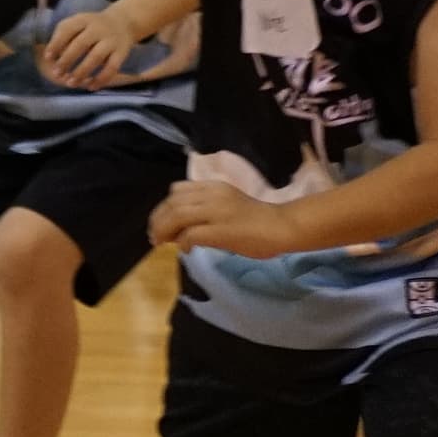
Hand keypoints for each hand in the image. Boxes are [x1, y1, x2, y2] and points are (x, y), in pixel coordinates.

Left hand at [37, 7, 139, 88]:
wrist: (123, 22)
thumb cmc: (91, 27)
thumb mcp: (77, 24)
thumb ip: (63, 36)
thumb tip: (50, 57)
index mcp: (83, 20)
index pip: (67, 30)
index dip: (56, 44)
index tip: (48, 58)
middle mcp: (98, 28)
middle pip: (81, 44)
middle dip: (67, 60)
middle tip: (57, 74)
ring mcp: (111, 40)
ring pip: (96, 57)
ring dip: (82, 72)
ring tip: (71, 83)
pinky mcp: (122, 52)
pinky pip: (112, 67)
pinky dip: (102, 78)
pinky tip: (91, 87)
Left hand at [150, 178, 291, 257]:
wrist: (283, 226)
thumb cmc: (257, 219)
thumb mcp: (227, 203)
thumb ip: (204, 208)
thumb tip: (179, 228)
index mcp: (213, 187)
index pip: (177, 190)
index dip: (164, 206)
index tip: (161, 222)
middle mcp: (212, 195)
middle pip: (172, 203)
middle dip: (157, 220)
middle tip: (154, 237)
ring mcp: (216, 211)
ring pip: (176, 216)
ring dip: (164, 231)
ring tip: (161, 243)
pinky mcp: (221, 230)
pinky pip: (190, 234)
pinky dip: (182, 242)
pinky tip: (186, 250)